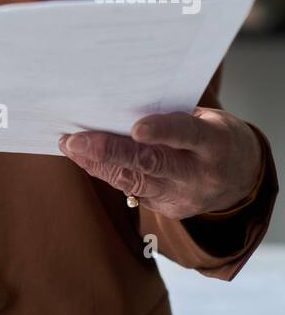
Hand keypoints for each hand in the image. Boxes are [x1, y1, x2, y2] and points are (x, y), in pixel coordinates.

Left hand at [58, 109, 264, 219]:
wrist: (243, 178)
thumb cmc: (216, 135)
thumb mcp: (206, 119)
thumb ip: (172, 115)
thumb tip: (119, 104)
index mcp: (215, 143)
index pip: (187, 134)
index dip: (162, 131)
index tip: (136, 128)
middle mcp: (199, 174)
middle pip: (152, 164)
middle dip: (110, 152)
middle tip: (76, 141)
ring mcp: (184, 197)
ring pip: (136, 181)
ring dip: (98, 164)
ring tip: (71, 146)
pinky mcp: (170, 211)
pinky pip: (133, 191)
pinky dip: (107, 173)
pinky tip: (85, 159)